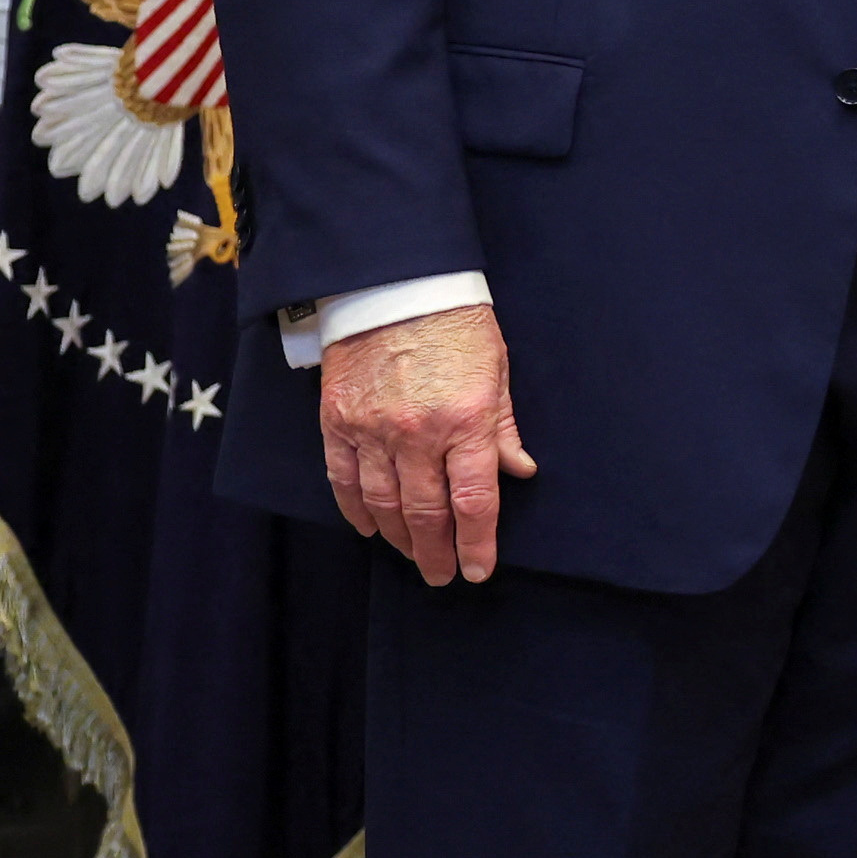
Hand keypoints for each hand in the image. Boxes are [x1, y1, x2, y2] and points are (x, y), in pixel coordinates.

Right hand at [322, 302, 533, 586]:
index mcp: (466, 421)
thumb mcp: (496, 371)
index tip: (477, 571)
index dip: (476, 544)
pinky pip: (342, 478)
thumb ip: (503, 427)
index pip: (473, 502)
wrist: (394, 282)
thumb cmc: (456, 323)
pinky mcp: (337, 420)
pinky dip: (355, 509)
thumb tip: (519, 472)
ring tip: (412, 555)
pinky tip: (368, 527)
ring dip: (398, 537)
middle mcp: (418, 433)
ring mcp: (372, 429)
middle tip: (441, 575)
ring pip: (383, 503)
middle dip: (436, 552)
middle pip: (425, 513)